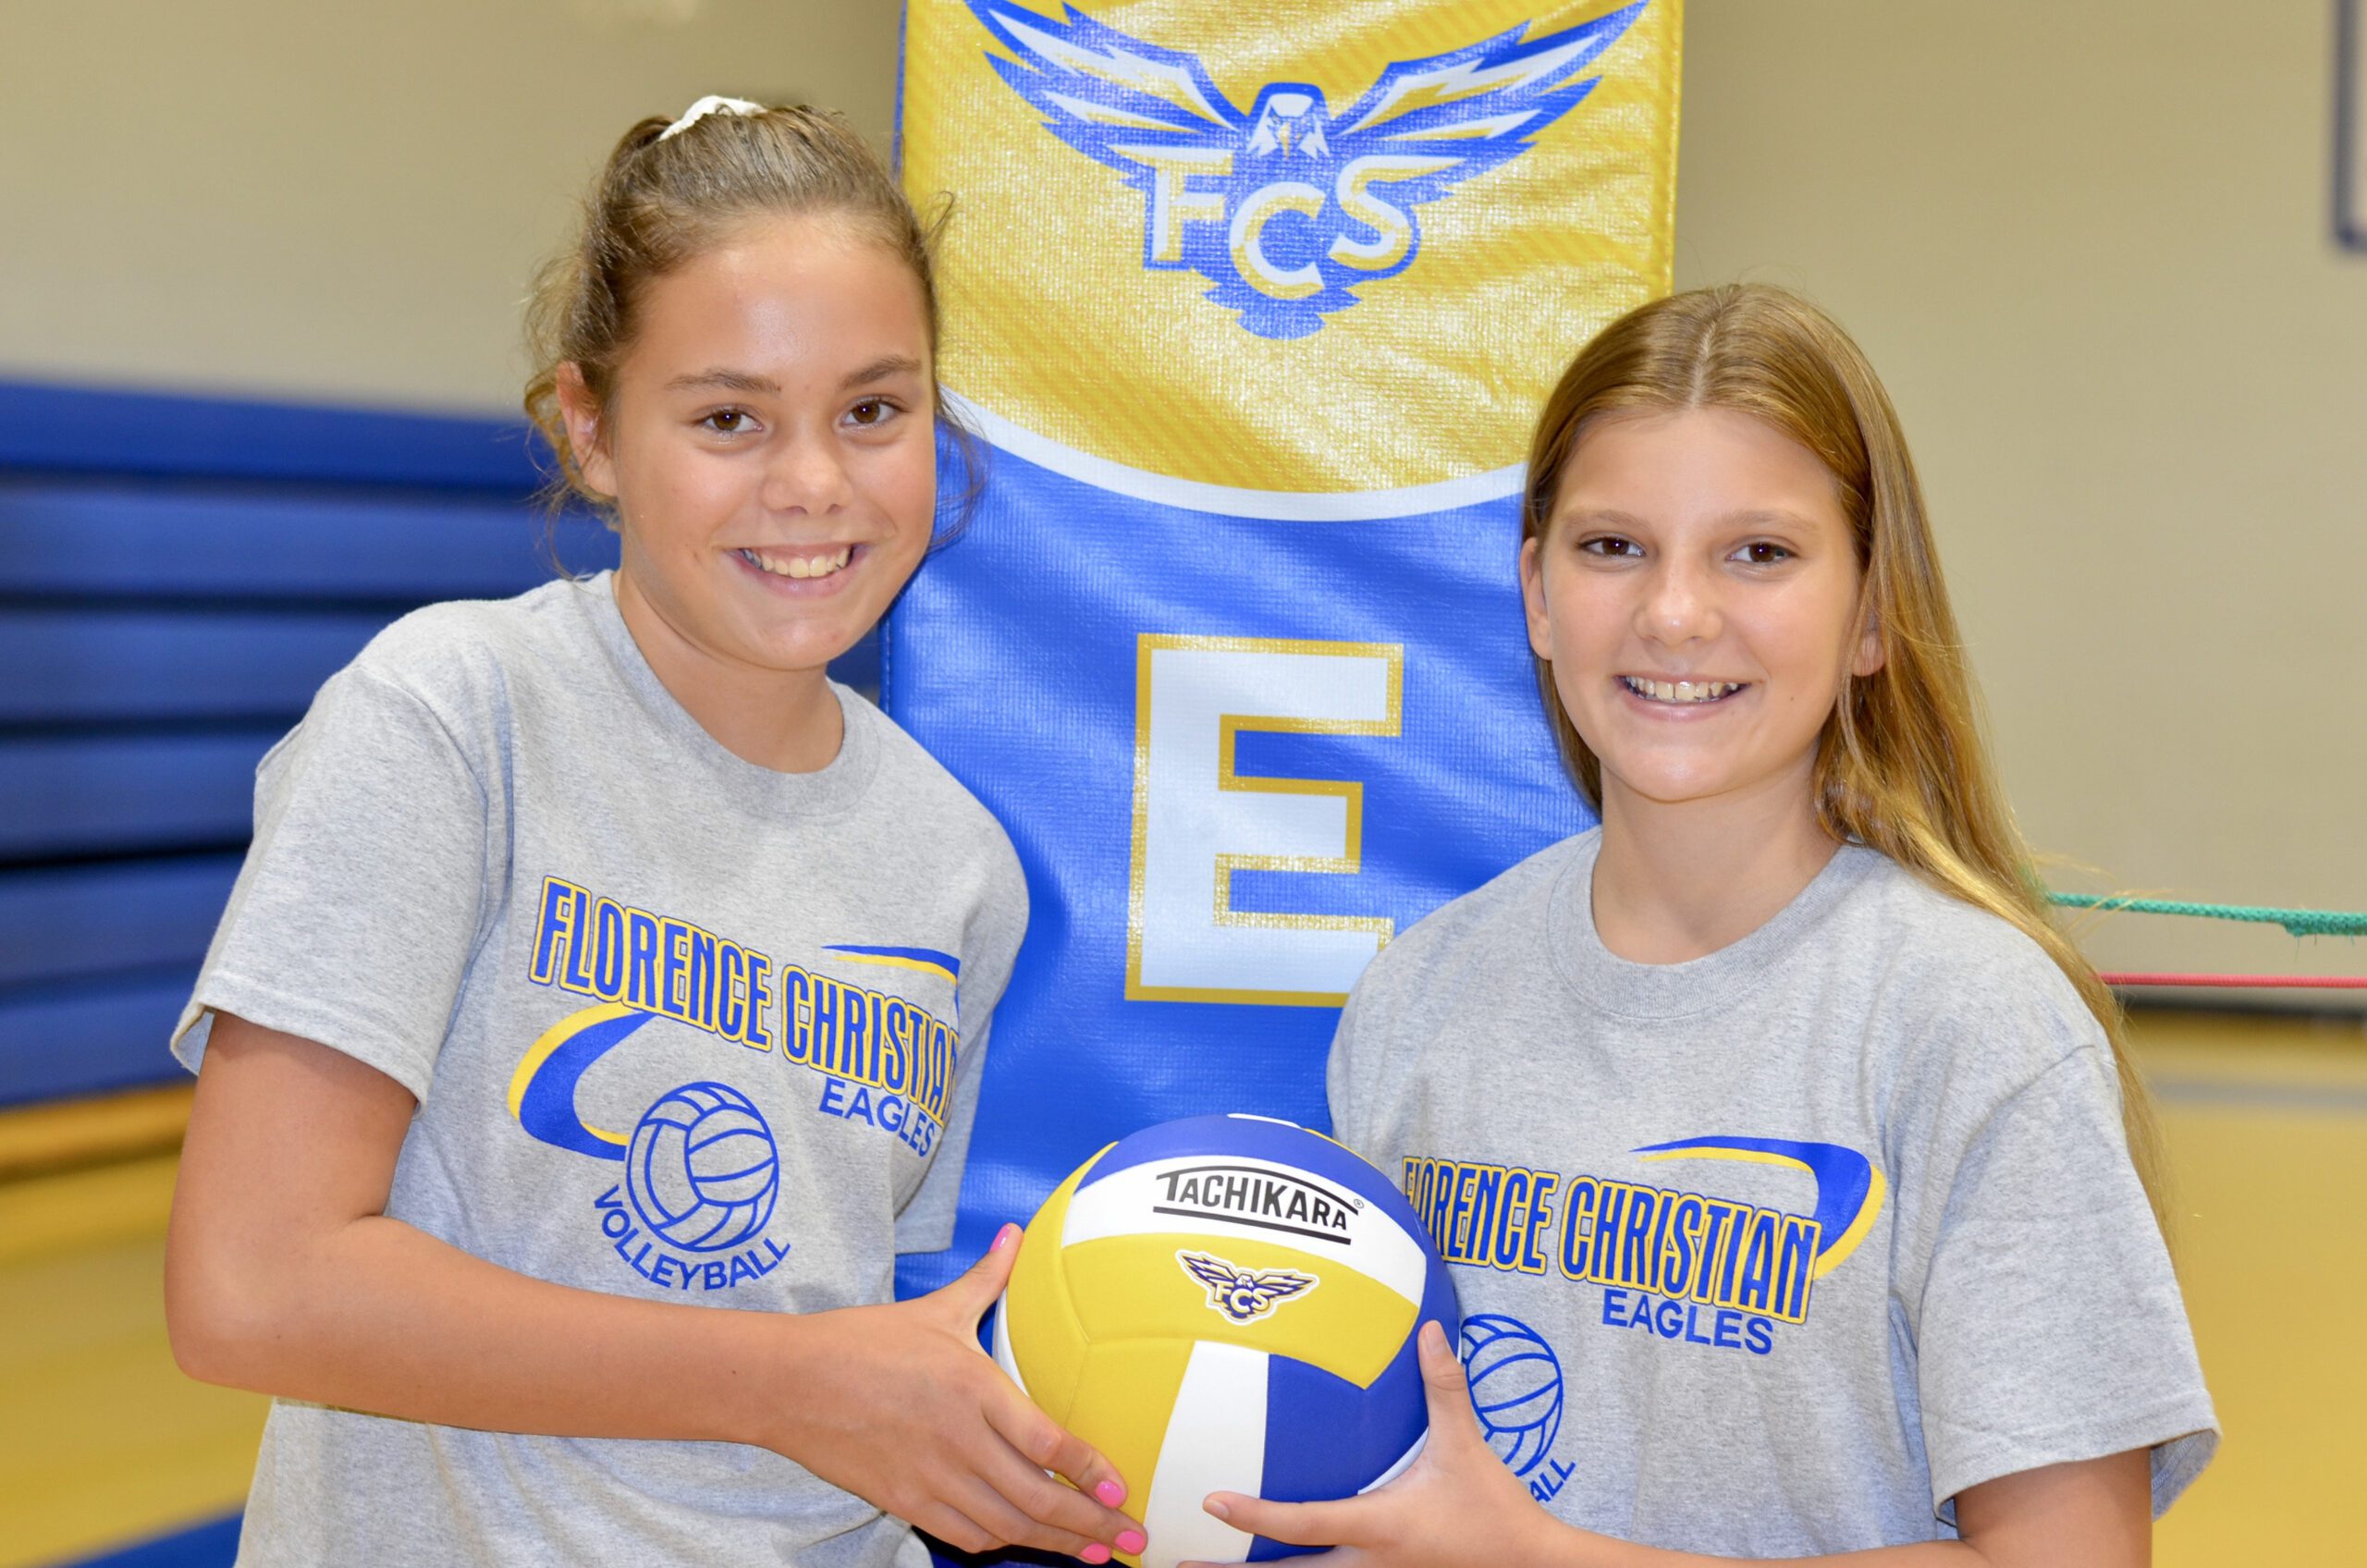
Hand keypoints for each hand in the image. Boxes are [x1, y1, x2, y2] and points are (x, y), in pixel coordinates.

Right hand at [768, 1224, 1147, 1562]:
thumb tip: (1015, 1235)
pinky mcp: (904, 1502)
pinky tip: (1024, 1542)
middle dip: (1091, 1526)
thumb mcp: (934, 1309)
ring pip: (1006, 1527)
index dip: (1089, 1472)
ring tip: (1094, 1554)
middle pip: (1037, 1499)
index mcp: (973, 1388)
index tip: (1121, 1489)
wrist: (791, 1383)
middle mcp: (958, 1440)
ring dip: (1055, 1545)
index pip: (1046, 1442)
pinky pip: (964, 1535)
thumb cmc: (865, 1341)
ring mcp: (930, 1478)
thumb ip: (987, 1280)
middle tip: (1133, 1541)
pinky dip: (1000, 1543)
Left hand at [1186, 1321, 1558, 1567]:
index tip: (1211, 1503)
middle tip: (1180, 1561)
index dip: (1254, 1515)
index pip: (1303, 1523)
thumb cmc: (1495, 1509)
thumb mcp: (1468, 1444)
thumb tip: (1429, 1330)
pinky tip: (1270, 1564)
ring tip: (1208, 1567)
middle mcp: (1367, 1563)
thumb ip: (1445, 1386)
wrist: (1530, 1565)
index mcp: (1378, 1526)